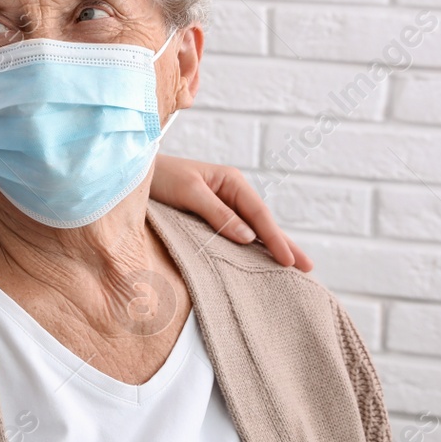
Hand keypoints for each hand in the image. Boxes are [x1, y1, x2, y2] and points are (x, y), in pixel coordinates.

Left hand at [150, 156, 313, 271]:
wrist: (132, 173)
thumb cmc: (159, 177)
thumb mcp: (188, 192)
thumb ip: (217, 214)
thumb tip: (248, 238)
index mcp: (231, 181)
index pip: (259, 214)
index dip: (275, 238)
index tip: (290, 261)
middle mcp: (231, 193)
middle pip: (263, 223)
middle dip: (284, 244)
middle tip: (308, 268)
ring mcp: (223, 205)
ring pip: (252, 230)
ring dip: (270, 248)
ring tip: (291, 268)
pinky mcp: (210, 217)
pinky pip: (236, 234)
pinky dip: (250, 247)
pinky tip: (258, 261)